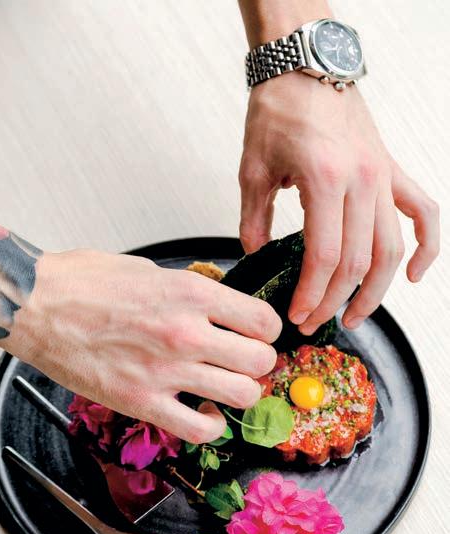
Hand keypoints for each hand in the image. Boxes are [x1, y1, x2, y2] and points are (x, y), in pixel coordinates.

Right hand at [2, 250, 281, 442]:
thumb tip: (219, 305)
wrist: (34, 305)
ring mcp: (166, 370)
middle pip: (261, 361)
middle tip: (242, 361)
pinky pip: (201, 429)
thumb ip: (191, 290)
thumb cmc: (84, 282)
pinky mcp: (142, 402)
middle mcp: (186, 332)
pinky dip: (211, 425)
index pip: (263, 320)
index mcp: (191, 292)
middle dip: (258, 363)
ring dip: (239, 393)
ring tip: (224, 387)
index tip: (257, 334)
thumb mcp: (150, 269)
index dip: (266, 330)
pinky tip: (202, 411)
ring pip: (241, 396)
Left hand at [238, 73, 439, 333]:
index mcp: (324, 179)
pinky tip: (414, 275)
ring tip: (355, 316)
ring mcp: (383, 176)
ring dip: (376, 290)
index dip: (311, 294)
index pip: (325, 256)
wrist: (305, 66)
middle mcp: (362, 181)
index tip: (296, 314)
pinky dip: (426, 247)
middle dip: (334, 300)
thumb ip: (253, 220)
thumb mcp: (252, 169)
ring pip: (391, 249)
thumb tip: (254, 256)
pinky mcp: (392, 170)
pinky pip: (423, 213)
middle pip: (357, 261)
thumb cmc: (277, 112)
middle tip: (313, 322)